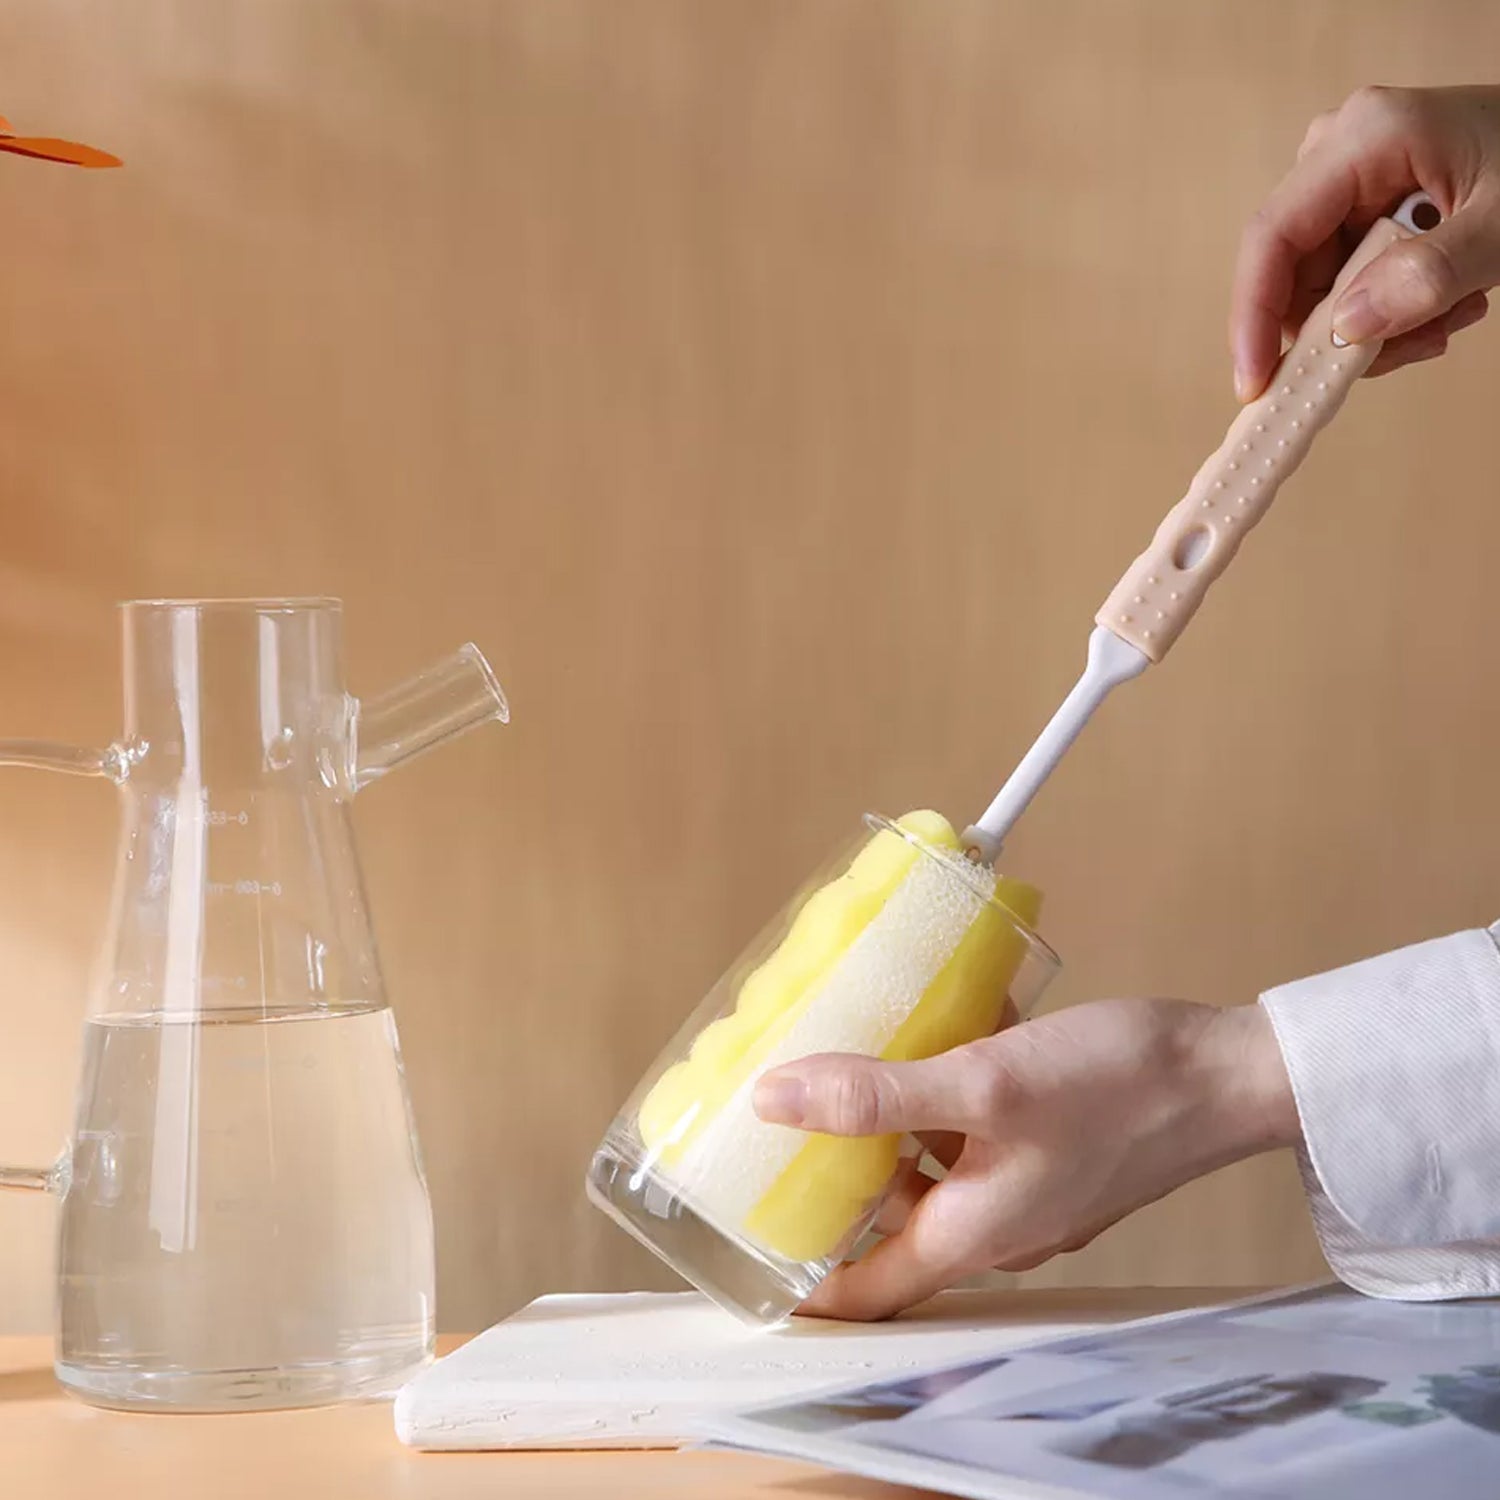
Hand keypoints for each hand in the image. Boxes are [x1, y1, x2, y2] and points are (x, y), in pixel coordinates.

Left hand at [752, 998, 1298, 1321]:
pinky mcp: (1048, 1150)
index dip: (800, 1279)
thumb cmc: (1116, 1087)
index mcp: (971, 1235)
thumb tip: (773, 1100)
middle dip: (830, 1186)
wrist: (1227, 1072)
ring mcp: (1025, 1189)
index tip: (743, 1238)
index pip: (863, 1289)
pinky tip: (925, 1037)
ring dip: (883, 1132)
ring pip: (928, 1173)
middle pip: (889, 1226)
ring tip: (834, 1071)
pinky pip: (970, 1138)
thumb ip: (877, 1095)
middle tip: (774, 1131)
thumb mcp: (984, 1084)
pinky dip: (937, 1102)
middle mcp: (994, 1226)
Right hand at [1231, 84, 1499, 399]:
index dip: (1255, 315)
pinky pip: (1350, 276)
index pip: (1273, 236)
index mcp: (1364, 138)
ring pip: (1325, 284)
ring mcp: (1351, 177)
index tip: (1256, 383)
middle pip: (1298, 270)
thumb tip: (1346, 329)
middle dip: (1346, 326)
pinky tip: (1447, 298)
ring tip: (1453, 314)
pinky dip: (1393, 304)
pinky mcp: (1366, 200)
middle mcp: (1341, 152)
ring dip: (1382, 320)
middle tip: (1418, 345)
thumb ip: (1429, 275)